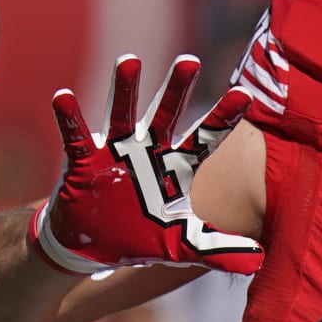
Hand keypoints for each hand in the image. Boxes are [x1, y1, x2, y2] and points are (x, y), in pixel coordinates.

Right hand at [30, 54, 262, 275]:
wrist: (95, 245)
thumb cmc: (141, 237)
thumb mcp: (180, 245)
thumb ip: (216, 248)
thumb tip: (259, 260)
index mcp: (175, 168)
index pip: (205, 138)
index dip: (223, 117)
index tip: (245, 95)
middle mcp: (148, 151)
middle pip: (166, 114)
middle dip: (177, 88)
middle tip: (190, 61)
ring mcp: (115, 153)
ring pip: (123, 114)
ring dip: (125, 89)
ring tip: (129, 60)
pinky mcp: (84, 162)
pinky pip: (77, 137)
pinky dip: (70, 118)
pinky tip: (62, 97)